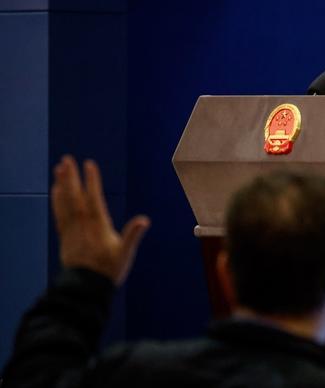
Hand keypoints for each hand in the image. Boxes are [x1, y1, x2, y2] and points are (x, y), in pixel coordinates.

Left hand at [51, 155, 149, 285]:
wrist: (86, 288)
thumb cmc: (109, 270)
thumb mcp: (125, 254)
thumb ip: (133, 235)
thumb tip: (144, 220)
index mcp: (98, 226)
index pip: (93, 198)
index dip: (91, 181)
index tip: (89, 164)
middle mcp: (82, 225)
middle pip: (75, 196)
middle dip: (71, 177)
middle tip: (67, 159)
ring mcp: (72, 230)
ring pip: (65, 203)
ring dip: (62, 185)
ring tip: (59, 169)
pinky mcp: (65, 236)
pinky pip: (60, 214)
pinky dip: (57, 200)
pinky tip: (56, 191)